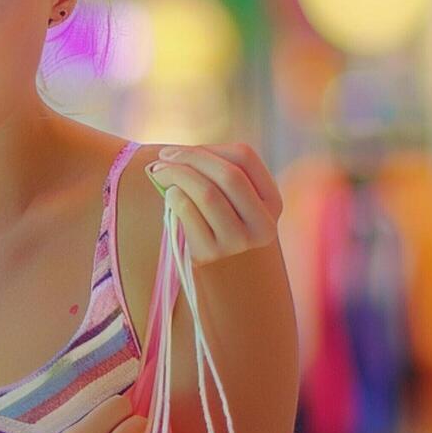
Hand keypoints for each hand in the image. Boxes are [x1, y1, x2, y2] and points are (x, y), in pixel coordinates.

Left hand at [145, 143, 282, 266]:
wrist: (224, 283)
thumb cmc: (221, 230)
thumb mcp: (236, 204)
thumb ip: (219, 175)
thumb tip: (178, 154)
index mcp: (272, 202)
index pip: (245, 157)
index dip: (209, 149)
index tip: (181, 151)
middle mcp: (262, 224)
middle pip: (228, 174)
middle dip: (190, 158)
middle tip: (163, 156)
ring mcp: (238, 242)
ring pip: (208, 192)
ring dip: (177, 174)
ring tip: (158, 173)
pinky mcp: (211, 255)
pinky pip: (188, 212)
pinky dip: (174, 196)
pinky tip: (168, 195)